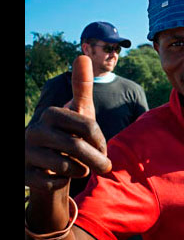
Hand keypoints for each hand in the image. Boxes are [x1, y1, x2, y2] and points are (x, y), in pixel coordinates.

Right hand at [25, 56, 111, 190]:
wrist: (48, 166)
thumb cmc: (69, 136)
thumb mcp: (79, 112)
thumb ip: (82, 87)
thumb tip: (82, 55)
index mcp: (51, 114)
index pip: (88, 127)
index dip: (101, 141)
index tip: (102, 148)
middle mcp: (33, 131)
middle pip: (77, 148)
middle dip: (97, 160)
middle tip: (105, 167)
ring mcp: (25, 153)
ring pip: (65, 167)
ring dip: (80, 171)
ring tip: (79, 169)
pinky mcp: (22, 174)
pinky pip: (52, 183)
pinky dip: (62, 183)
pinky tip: (60, 178)